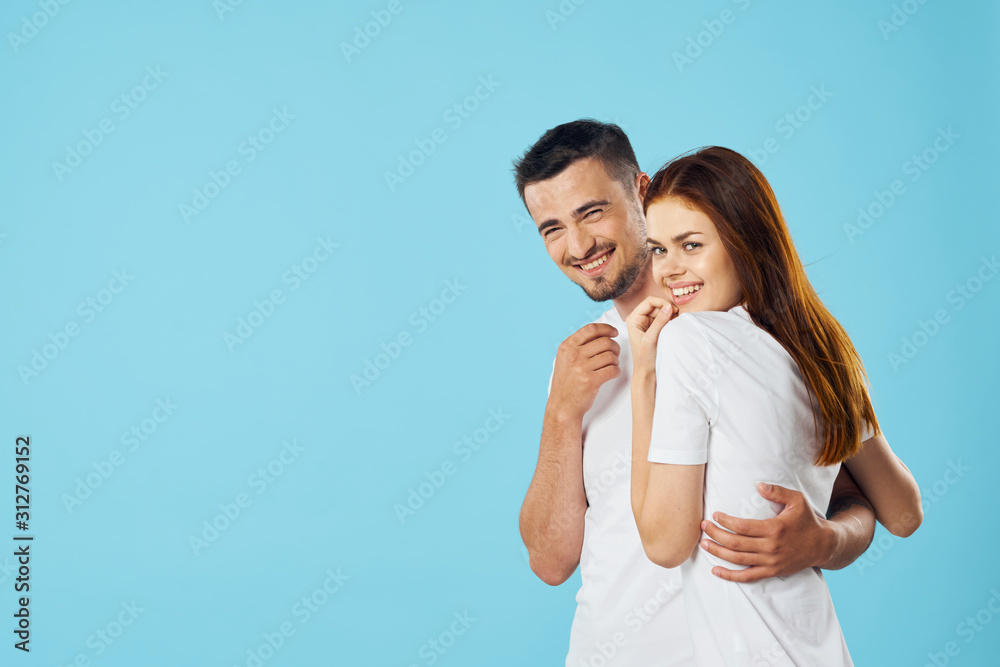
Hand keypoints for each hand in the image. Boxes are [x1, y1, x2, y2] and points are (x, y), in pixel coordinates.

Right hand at [547, 323, 620, 421]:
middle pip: (604, 341)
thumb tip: (600, 333)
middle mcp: (573, 355)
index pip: (591, 329)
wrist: (562, 406)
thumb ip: (578, 346)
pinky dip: (616, 371)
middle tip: (615, 353)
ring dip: (615, 360)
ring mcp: (582, 368)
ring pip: (610, 355)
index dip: (606, 328)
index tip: (613, 332)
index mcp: (567, 347)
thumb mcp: (564, 359)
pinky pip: (613, 370)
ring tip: (612, 365)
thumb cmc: (566, 383)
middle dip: (614, 346)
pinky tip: (612, 374)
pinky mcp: (591, 381)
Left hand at [625, 297, 676, 375]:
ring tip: (676, 322)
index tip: (673, 310)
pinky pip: (666, 319)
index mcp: (634, 319)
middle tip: (678, 316)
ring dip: (671, 315)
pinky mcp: (656, 329)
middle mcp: (640, 319)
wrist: (648, 373)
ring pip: (663, 311)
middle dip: (668, 309)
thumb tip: (669, 306)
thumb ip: (659, 322)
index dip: (662, 302)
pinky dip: (672, 320)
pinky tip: (675, 326)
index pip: (649, 301)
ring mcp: (648, 323)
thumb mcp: (651, 339)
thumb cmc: (645, 359)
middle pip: (657, 304)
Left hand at [698, 483, 833, 582]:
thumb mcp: (798, 500)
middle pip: (735, 543)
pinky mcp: (772, 572)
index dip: (725, 521)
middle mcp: (771, 547)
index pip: (742, 527)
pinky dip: (730, 576)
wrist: (823, 545)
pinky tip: (715, 571)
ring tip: (703, 543)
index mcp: (774, 529)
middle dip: (715, 534)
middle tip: (703, 526)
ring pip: (738, 560)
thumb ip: (778, 491)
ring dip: (717, 552)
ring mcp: (771, 562)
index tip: (715, 514)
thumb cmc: (808, 520)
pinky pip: (748, 576)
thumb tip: (759, 485)